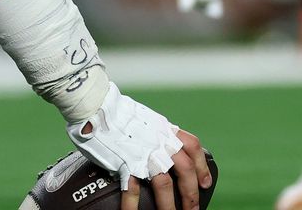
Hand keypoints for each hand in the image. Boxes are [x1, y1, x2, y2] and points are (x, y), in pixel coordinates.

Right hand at [68, 85, 210, 209]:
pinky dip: (132, 207)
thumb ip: (153, 131)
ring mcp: (143, 153)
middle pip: (185, 170)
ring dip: (169, 205)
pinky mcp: (125, 162)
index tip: (206, 182)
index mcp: (164, 129)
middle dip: (191, 193)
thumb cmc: (113, 109)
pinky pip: (132, 190)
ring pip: (164, 184)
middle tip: (193, 209)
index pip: (193, 147)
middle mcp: (159, 141)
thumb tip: (156, 142)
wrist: (96, 103)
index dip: (202, 166)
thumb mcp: (143, 117)